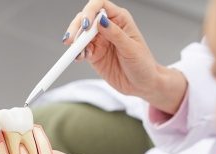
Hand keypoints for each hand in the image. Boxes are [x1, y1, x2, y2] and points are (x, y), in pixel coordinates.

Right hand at [64, 0, 186, 113]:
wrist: (142, 85)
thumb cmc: (143, 65)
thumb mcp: (131, 49)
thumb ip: (116, 34)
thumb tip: (101, 20)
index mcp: (120, 19)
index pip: (100, 5)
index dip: (90, 11)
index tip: (86, 24)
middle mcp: (108, 27)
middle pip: (86, 18)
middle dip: (77, 27)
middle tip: (73, 40)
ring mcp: (100, 40)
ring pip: (81, 34)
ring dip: (75, 42)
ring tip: (76, 52)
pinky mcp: (94, 54)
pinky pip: (81, 49)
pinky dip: (77, 53)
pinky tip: (80, 57)